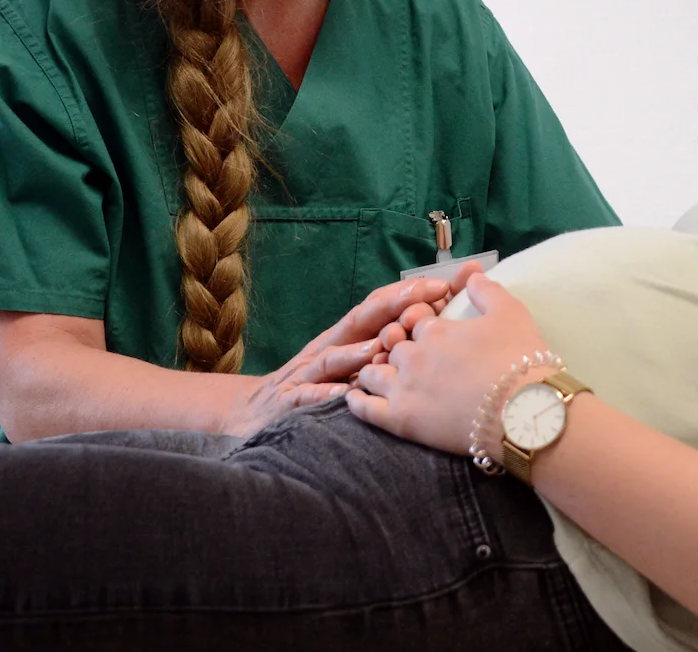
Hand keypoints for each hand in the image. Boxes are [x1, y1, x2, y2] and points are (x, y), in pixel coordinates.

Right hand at [218, 275, 456, 435]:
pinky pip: (307, 395)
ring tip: (384, 344)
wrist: (251, 413)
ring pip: (333, 357)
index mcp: (345, 339)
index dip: (411, 295)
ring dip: (359, 349)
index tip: (446, 284)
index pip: (381, 309)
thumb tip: (430, 334)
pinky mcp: (289, 401)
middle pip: (361, 321)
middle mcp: (326, 348)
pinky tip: (342, 393)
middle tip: (427, 294)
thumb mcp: (348, 365)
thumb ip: (381, 348)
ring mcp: (305, 373)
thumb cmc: (313, 387)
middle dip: (394, 305)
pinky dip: (324, 392)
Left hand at [346, 272, 550, 454]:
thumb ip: (487, 290)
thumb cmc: (520, 361)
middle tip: (415, 362)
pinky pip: (363, 408)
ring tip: (386, 379)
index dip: (420, 325)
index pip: (414, 320)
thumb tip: (472, 275)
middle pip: (392, 346)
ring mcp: (404, 388)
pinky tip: (356, 398)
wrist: (524, 412)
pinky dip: (356, 401)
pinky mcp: (401, 421)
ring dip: (376, 371)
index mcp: (436, 330)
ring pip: (372, 373)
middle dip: (399, 349)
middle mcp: (414, 356)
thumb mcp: (511, 312)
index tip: (431, 334)